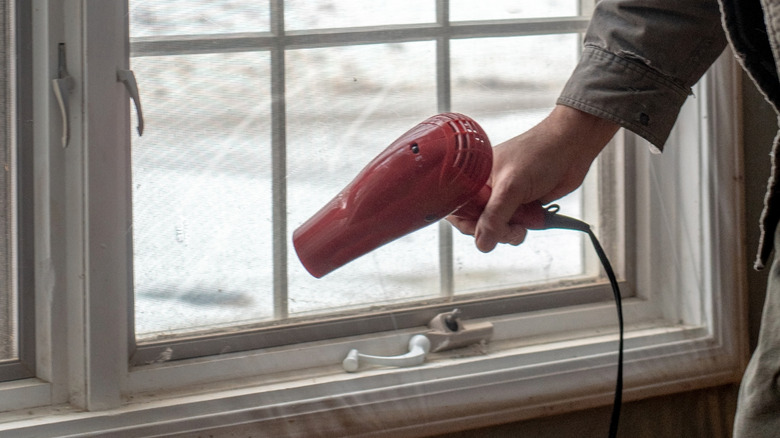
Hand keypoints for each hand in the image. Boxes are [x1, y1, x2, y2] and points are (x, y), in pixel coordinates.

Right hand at [446, 105, 618, 251]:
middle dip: (494, 231)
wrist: (572, 147)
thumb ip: (495, 217)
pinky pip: (515, 225)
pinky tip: (532, 221)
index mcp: (476, 178)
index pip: (458, 209)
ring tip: (523, 226)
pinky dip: (523, 228)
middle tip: (510, 229)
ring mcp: (506, 197)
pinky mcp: (523, 204)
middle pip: (479, 223)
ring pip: (498, 227)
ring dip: (511, 232)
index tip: (482, 233)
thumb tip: (482, 243)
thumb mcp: (511, 187)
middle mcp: (488, 188)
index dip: (467, 225)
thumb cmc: (540, 153)